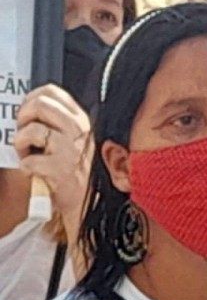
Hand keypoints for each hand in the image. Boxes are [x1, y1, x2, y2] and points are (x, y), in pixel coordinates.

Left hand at [14, 85, 91, 229]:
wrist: (93, 207)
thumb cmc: (82, 176)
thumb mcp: (79, 144)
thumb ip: (63, 125)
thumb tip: (33, 110)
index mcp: (82, 121)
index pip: (52, 92)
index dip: (31, 98)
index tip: (28, 113)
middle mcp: (79, 131)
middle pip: (40, 105)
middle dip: (23, 118)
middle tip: (25, 134)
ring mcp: (71, 150)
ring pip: (32, 130)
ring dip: (21, 144)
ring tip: (27, 155)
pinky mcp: (62, 170)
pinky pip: (29, 160)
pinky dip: (26, 167)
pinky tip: (35, 173)